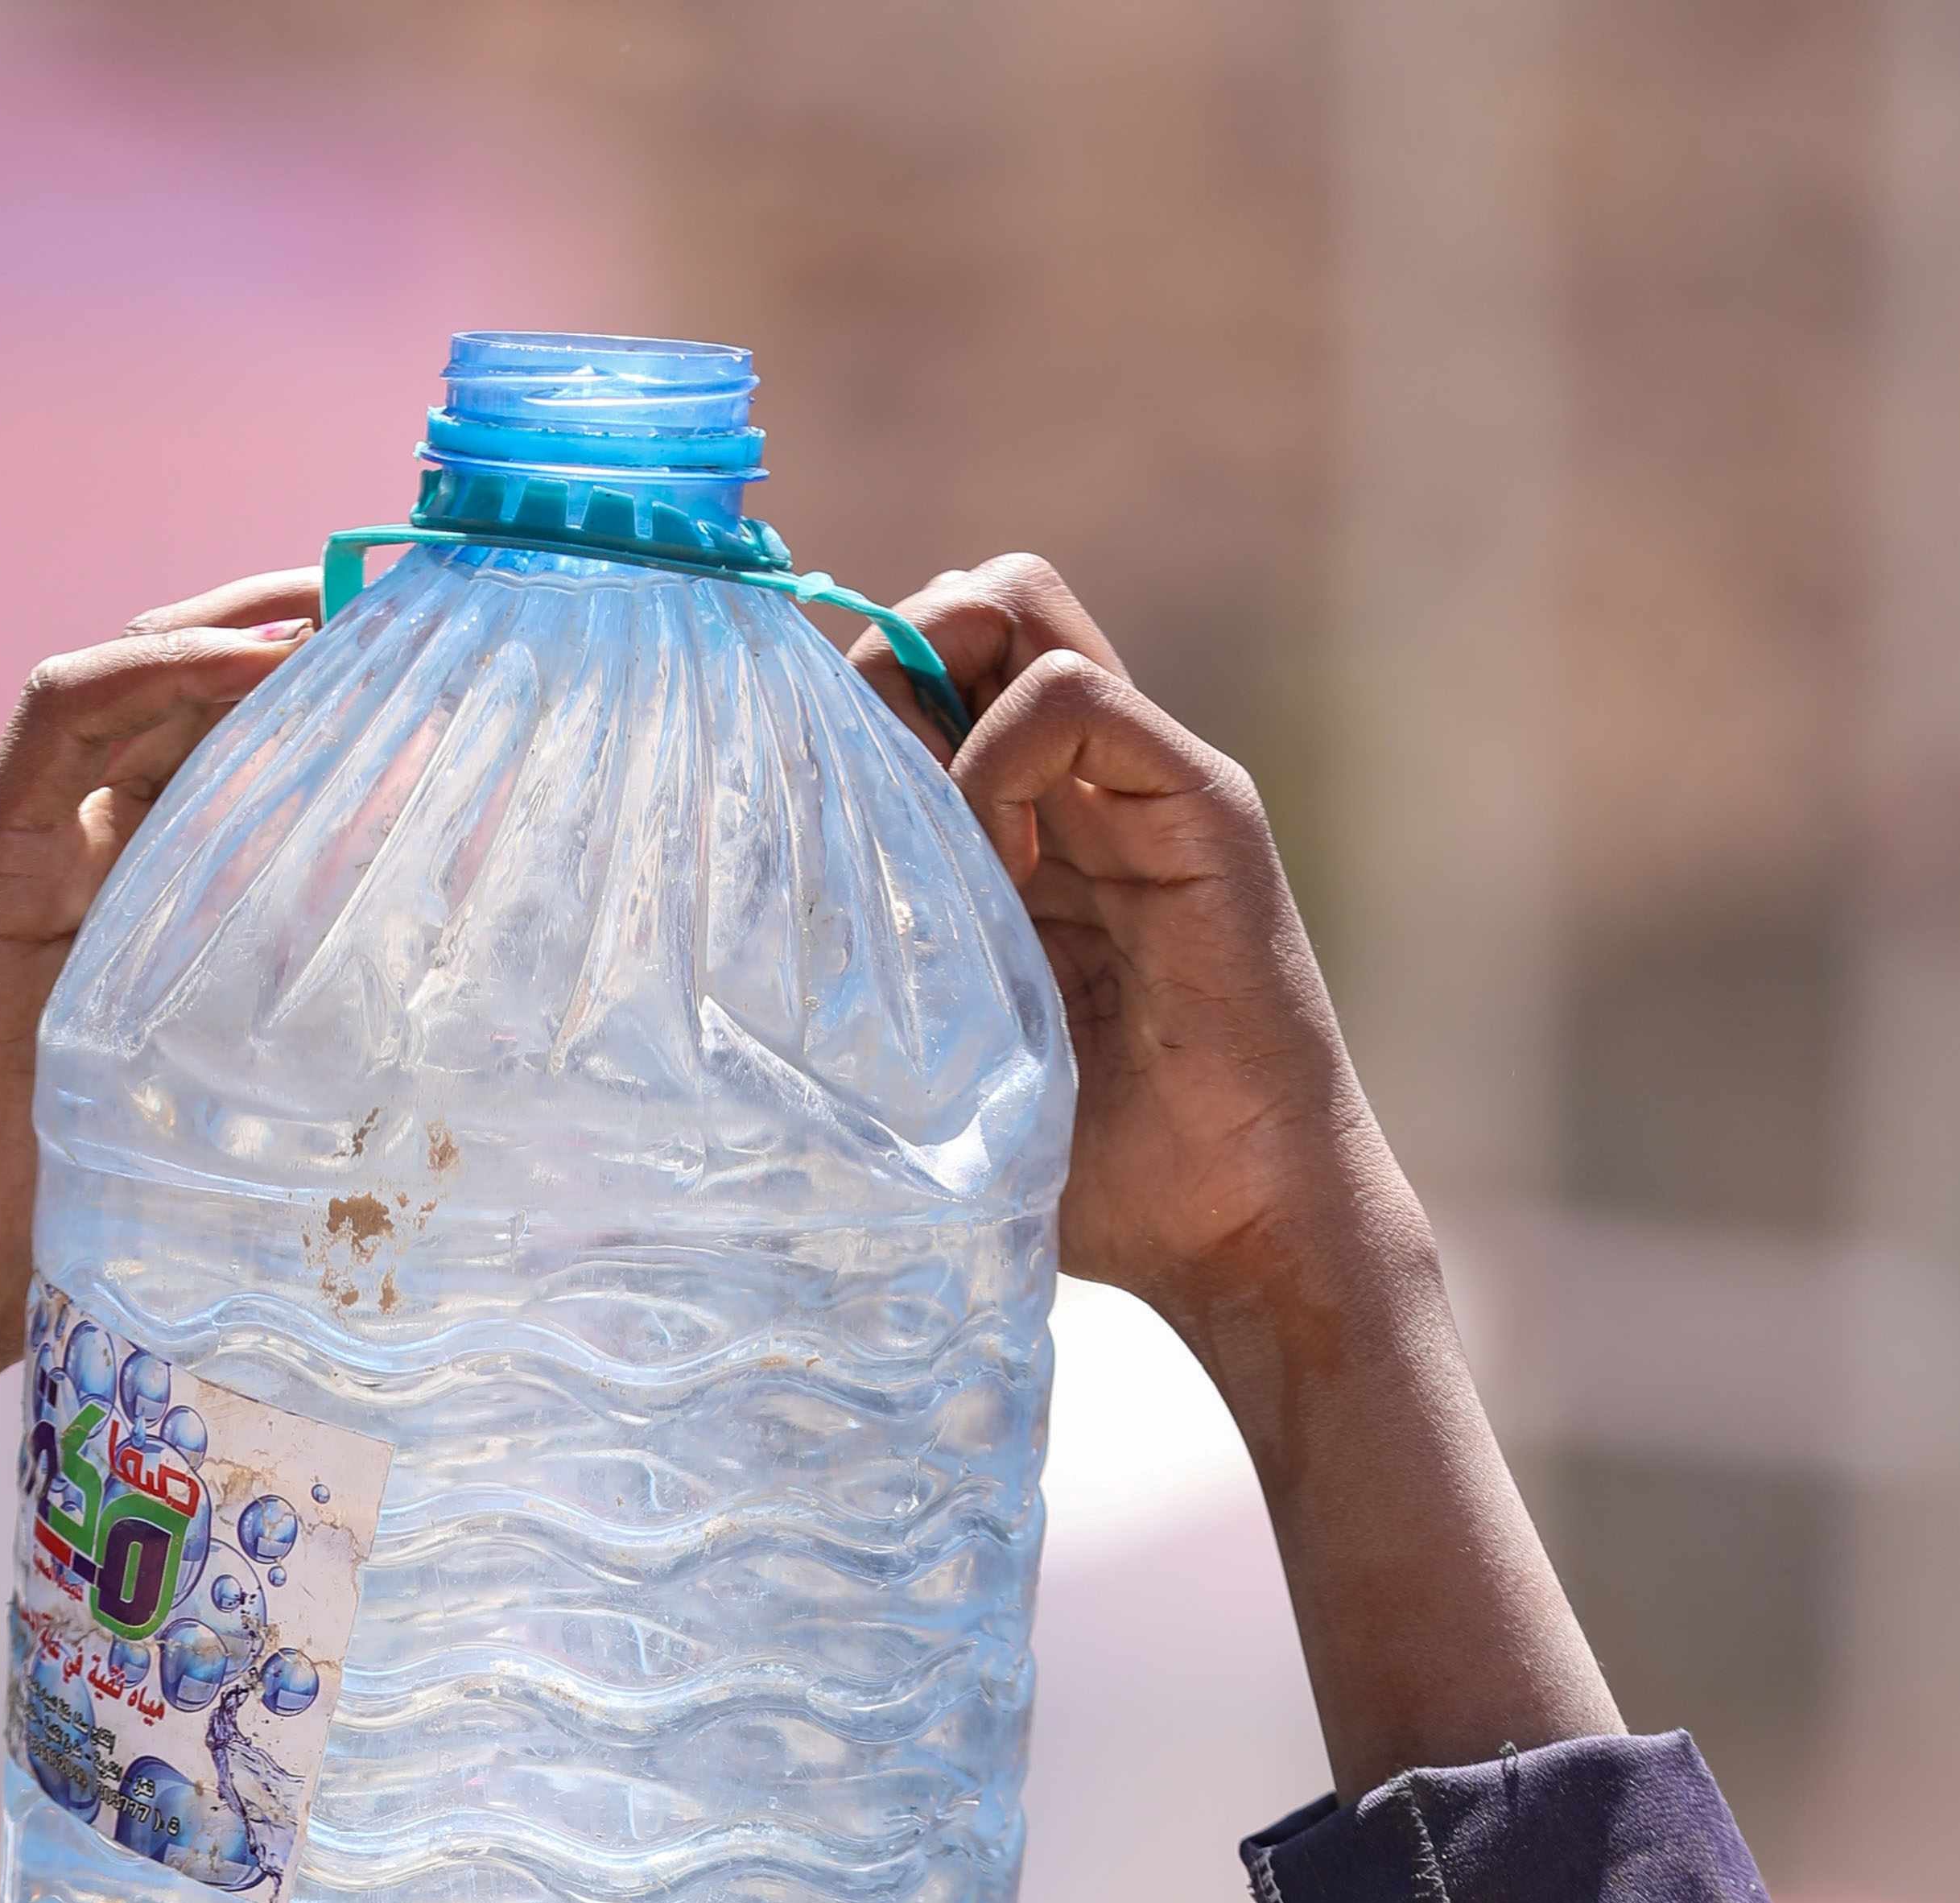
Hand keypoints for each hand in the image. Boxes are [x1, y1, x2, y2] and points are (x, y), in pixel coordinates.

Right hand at [0, 582, 312, 1812]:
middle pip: (171, 696)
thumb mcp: (210, 1121)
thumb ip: (281, 1065)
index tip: (412, 668)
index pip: (210, 758)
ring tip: (338, 595)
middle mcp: (62, 863)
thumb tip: (436, 1071)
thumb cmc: (50, 1240)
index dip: (302, 698)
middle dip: (281, 629)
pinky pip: (57, 722)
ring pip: (120, 681)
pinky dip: (155, 667)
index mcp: (117, 911)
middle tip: (392, 592)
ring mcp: (16, 858)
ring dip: (230, 622)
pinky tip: (259, 656)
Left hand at [853, 551, 1616, 1786]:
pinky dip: (996, 759)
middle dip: (878, 665)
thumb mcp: (946, 1066)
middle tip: (845, 790)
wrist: (1241, 1234)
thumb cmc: (1103, 1182)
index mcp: (1031, 837)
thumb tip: (719, 978)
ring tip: (918, 829)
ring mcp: (1148, 781)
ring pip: (1014, 610)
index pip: (924, 680)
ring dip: (933, 688)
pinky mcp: (1201, 803)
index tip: (791, 803)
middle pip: (966, 611)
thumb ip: (876, 991)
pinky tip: (988, 871)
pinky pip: (1071, 694)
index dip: (847, 707)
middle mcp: (1088, 786)